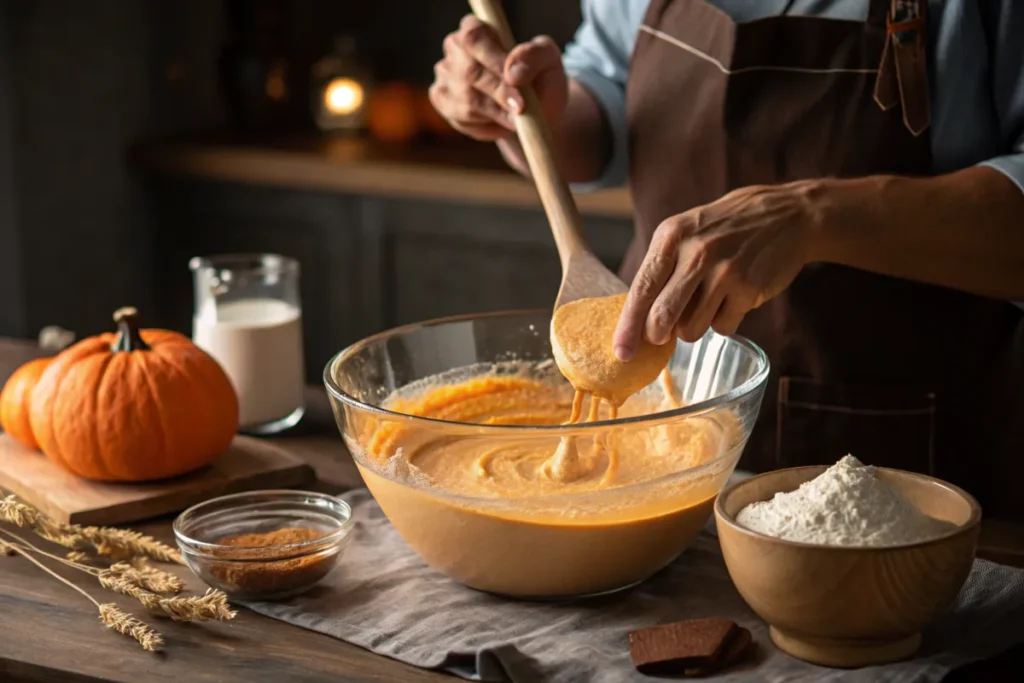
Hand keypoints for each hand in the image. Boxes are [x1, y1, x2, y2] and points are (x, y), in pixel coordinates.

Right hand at [429, 15, 567, 140]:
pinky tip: (500, 121)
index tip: (515, 82)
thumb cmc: (540, 77)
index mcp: (477, 28)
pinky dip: (486, 126)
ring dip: (497, 113)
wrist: (535, 109)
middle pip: (469, 73)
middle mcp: (455, 47)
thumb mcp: (548, 60)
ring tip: (516, 116)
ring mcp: (444, 74)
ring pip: (467, 101)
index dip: (494, 62)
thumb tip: (512, 73)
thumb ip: (534, 57)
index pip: (475, 39)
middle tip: (521, 109)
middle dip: (499, 94)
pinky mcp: (442, 100)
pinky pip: (462, 118)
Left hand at [613, 181, 824, 359]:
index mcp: (672, 236)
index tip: (621, 353)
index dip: (628, 326)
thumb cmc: (726, 228)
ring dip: (693, 327)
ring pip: (690, 329)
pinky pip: (721, 328)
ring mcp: (725, 272)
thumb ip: (662, 268)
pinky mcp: (749, 289)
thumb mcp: (687, 231)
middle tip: (661, 335)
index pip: (641, 289)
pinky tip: (731, 299)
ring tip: (706, 302)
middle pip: (662, 317)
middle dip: (657, 335)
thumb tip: (639, 319)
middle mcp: (696, 253)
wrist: (787, 216)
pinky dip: (722, 321)